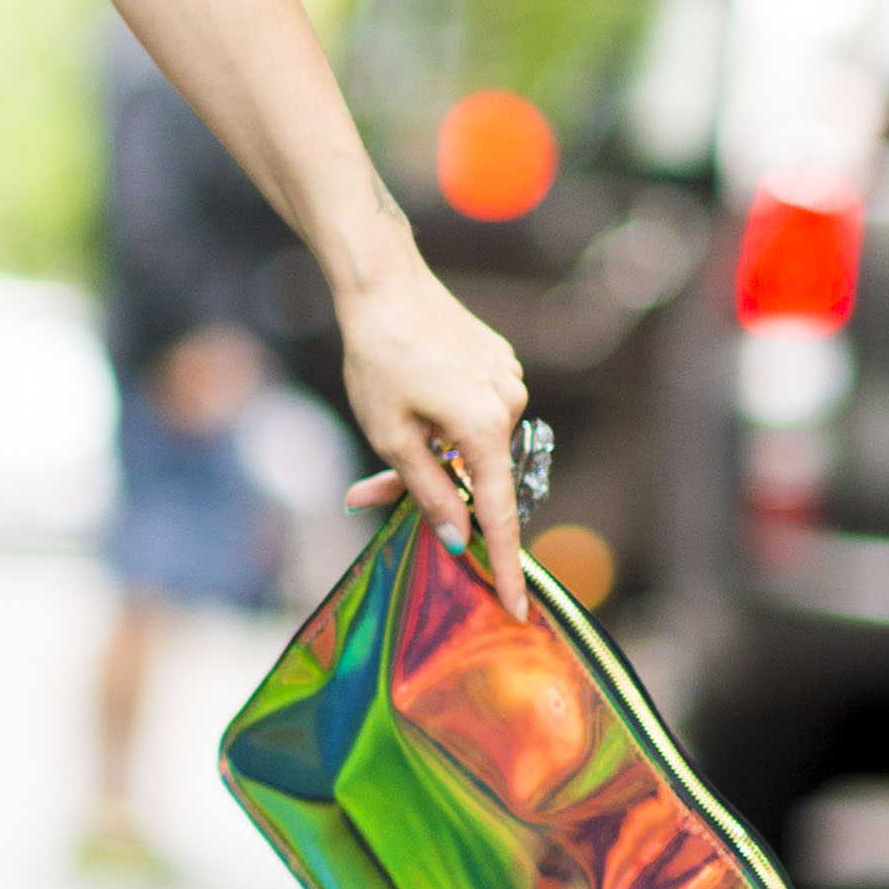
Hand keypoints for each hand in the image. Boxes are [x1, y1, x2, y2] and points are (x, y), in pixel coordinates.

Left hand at [336, 241, 531, 612]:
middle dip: (431, 493)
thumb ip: (428, 491)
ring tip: (379, 439)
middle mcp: (509, 405)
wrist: (384, 282)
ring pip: (474, 447)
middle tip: (369, 494)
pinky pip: (475, 416)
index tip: (519, 606)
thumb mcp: (391, 434)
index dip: (505, 565)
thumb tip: (458, 538)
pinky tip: (408, 401)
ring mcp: (508, 382)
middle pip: (479, 478)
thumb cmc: (378, 357)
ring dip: (431, 456)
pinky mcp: (497, 365)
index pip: (499, 515)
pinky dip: (443, 427)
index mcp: (485, 428)